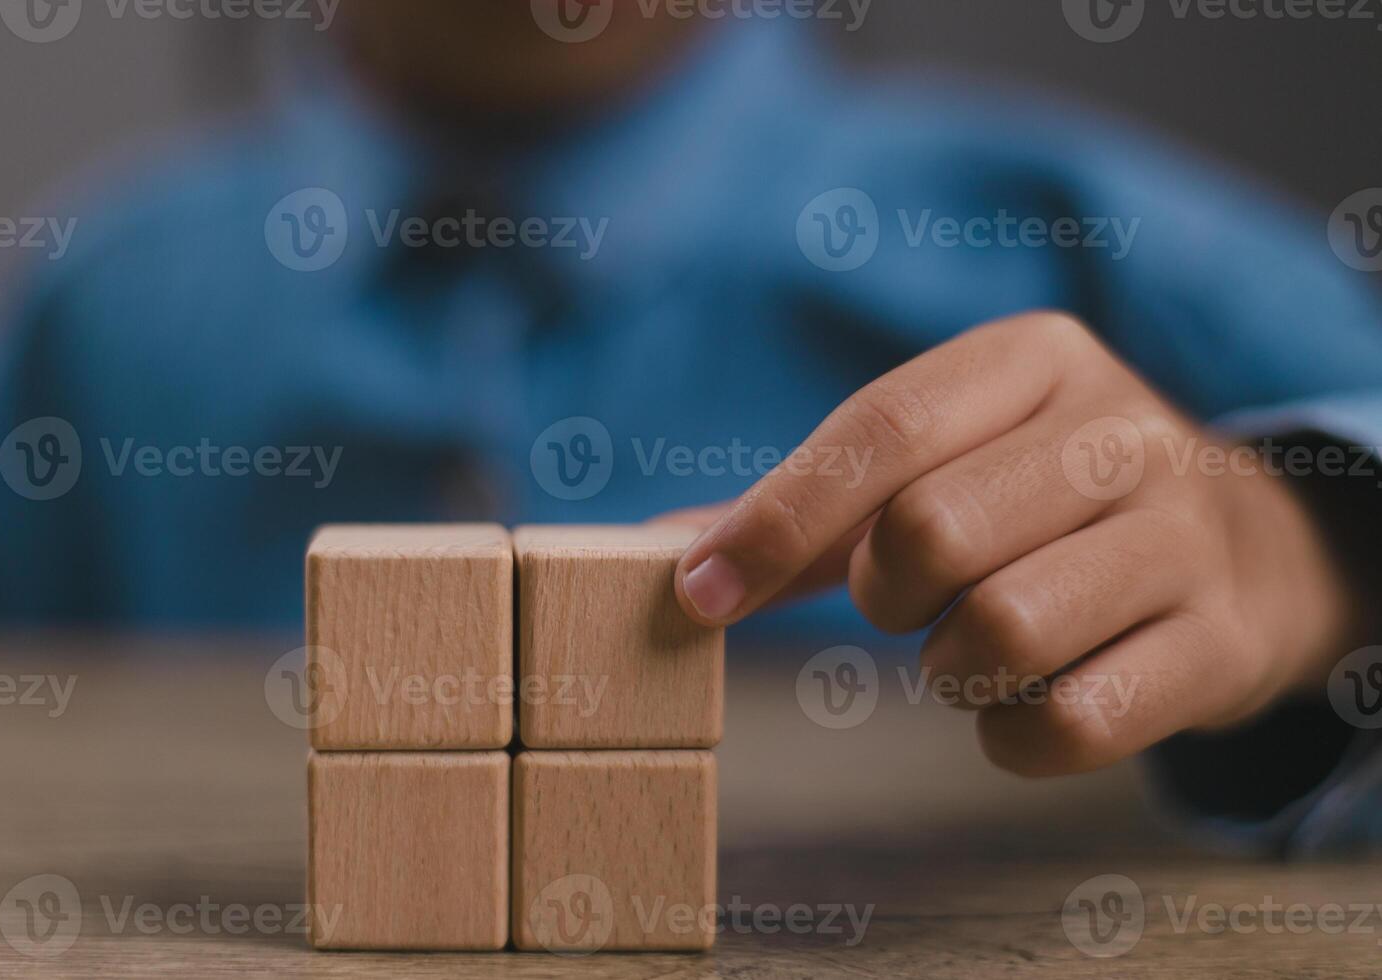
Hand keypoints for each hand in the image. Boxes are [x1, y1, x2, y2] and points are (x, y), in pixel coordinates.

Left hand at [663, 312, 1360, 775]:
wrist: (1248, 550)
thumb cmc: (1042, 506)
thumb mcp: (945, 465)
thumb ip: (810, 513)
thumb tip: (665, 553)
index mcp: (1032, 360)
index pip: (881, 431)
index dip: (775, 521)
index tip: (699, 593)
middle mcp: (1120, 431)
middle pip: (931, 532)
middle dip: (882, 596)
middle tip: (905, 605)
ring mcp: (1186, 536)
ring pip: (1004, 629)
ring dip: (947, 670)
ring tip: (968, 649)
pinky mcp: (1221, 644)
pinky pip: (1074, 722)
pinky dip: (1012, 738)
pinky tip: (1018, 708)